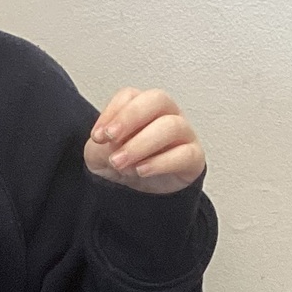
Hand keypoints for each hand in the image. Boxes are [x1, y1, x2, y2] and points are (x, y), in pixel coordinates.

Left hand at [84, 88, 205, 194]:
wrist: (137, 195)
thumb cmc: (123, 163)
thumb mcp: (100, 153)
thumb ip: (102, 143)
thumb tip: (110, 140)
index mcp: (142, 106)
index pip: (130, 96)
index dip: (112, 113)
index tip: (98, 137)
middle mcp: (167, 114)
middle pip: (157, 99)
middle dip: (130, 118)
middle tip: (110, 140)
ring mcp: (184, 134)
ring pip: (172, 126)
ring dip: (141, 144)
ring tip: (120, 163)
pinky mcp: (193, 158)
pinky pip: (185, 154)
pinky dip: (161, 163)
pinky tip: (141, 171)